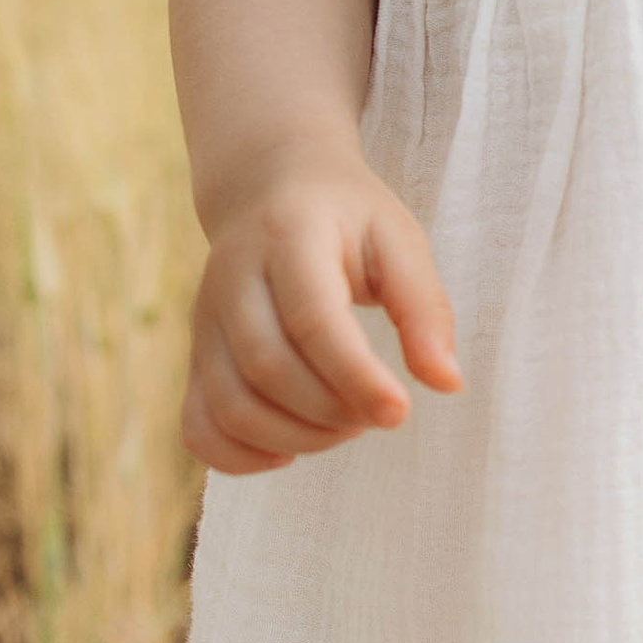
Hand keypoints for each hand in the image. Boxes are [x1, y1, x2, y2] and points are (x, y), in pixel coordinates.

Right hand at [182, 156, 462, 474]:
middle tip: (379, 411)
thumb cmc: (346, 218)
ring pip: (231, 405)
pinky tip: (288, 452)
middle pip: (267, 367)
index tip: (400, 412)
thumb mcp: (397, 239)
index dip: (355, 375)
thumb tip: (447, 383)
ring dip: (296, 437)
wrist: (268, 185)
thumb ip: (424, 308)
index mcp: (288, 236)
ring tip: (346, 425)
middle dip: (332, 411)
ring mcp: (205, 320)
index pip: (312, 318)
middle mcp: (232, 278)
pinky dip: (238, 457)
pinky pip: (197, 425)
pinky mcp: (195, 355)